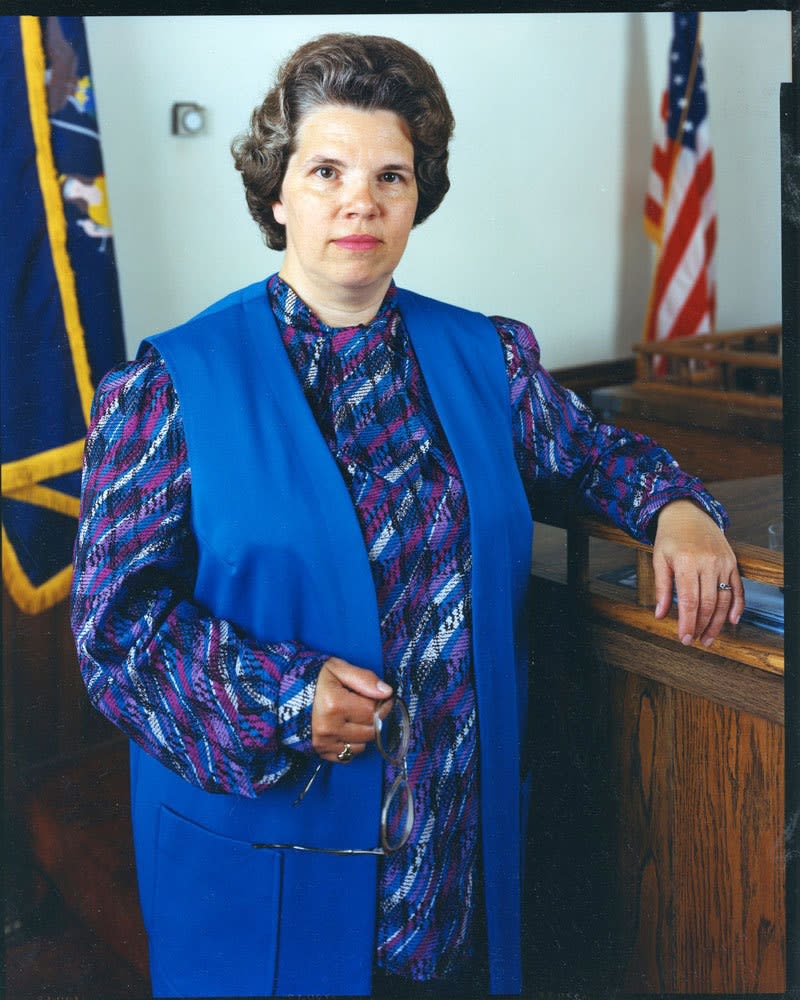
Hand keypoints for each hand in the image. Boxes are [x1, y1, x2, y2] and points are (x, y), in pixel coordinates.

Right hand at [311, 657, 392, 761]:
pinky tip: (345, 729)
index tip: (379, 696)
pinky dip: (352, 744)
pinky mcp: (321, 752)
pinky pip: (349, 756)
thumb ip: (364, 678)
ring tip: (352, 717)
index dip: (381, 702)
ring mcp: (324, 742)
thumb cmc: (313, 678)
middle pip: (370, 730)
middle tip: (363, 705)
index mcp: (334, 704)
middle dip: (373, 717)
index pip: (373, 710)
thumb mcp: (337, 668)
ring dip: (363, 732)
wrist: (284, 694)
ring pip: (362, 745)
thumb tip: (387, 692)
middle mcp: (329, 727)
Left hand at [652, 500, 744, 646]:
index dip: (688, 623)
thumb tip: (660, 615)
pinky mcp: (732, 562)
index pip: (690, 601)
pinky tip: (732, 620)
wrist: (687, 513)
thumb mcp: (659, 560)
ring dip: (718, 622)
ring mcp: (723, 562)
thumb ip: (661, 589)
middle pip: (708, 603)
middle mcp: (708, 562)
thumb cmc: (670, 537)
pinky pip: (738, 587)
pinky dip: (737, 605)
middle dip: (702, 626)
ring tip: (709, 637)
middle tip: (696, 640)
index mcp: (686, 563)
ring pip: (724, 599)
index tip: (684, 638)